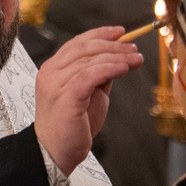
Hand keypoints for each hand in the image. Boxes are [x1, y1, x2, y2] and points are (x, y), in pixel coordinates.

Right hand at [33, 27, 147, 175]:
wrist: (56, 153)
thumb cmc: (72, 126)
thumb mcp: (90, 94)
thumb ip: (98, 75)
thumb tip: (118, 58)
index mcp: (53, 69)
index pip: (77, 43)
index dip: (100, 34)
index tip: (121, 32)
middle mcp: (51, 72)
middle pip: (84, 47)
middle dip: (113, 45)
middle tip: (133, 49)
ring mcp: (55, 84)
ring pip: (89, 60)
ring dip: (116, 56)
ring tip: (135, 59)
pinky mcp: (65, 97)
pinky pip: (90, 75)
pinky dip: (109, 68)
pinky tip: (124, 69)